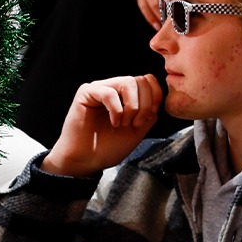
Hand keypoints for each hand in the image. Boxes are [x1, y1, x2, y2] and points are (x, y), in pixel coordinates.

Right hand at [43, 75, 163, 178]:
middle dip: (145, 104)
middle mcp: (113, 88)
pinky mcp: (85, 93)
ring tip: (123, 123)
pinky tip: (113, 122)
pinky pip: (109, 92)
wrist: (86, 161)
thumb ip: (149, 112)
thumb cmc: (108, 147)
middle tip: (134, 124)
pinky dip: (116, 109)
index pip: (148, 81)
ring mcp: (99, 89)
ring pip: (128, 82)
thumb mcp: (138, 130)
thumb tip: (155, 98)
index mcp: (125, 95)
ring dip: (132, 106)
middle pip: (141, 80)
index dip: (156, 96)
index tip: (149, 117)